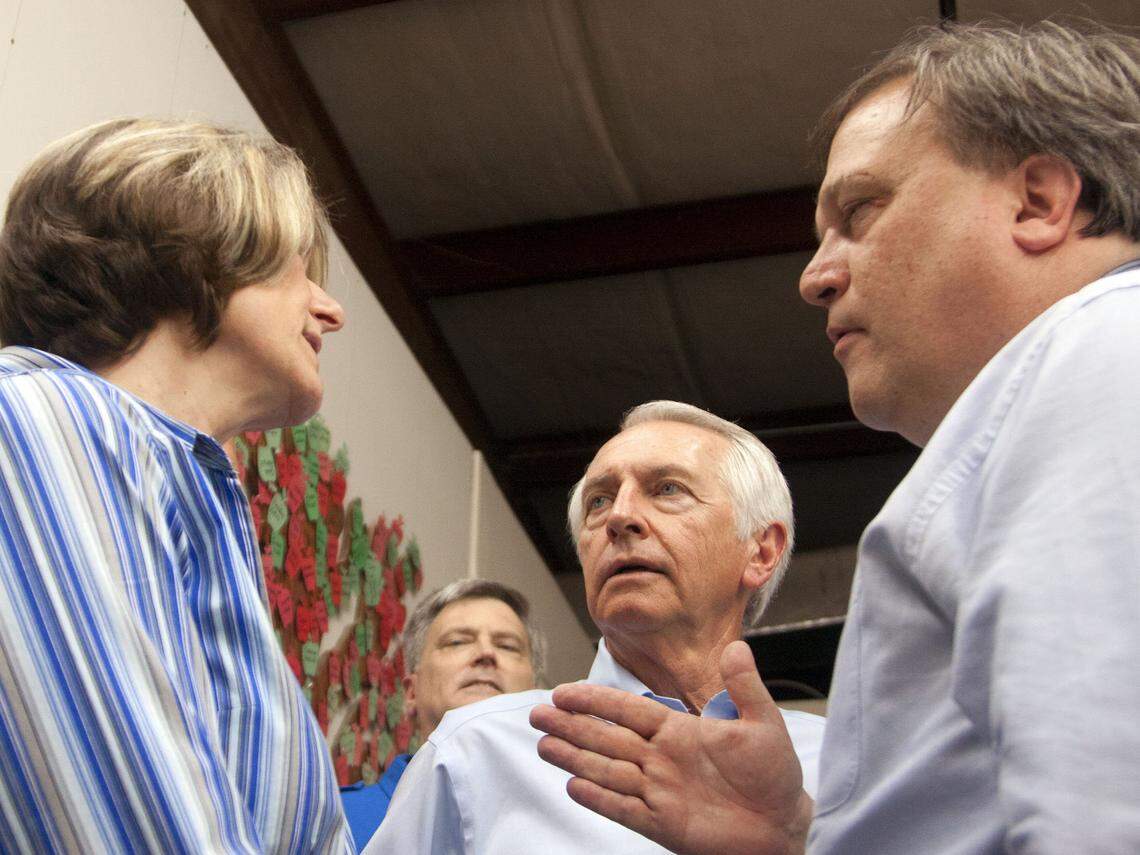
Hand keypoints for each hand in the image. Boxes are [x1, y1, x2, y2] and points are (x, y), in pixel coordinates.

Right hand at [529, 641, 811, 854]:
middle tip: (537, 714)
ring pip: (608, 772)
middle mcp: (662, 759)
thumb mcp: (763, 723)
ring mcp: (660, 791)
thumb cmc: (774, 773)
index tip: (564, 691)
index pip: (628, 710)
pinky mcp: (664, 824)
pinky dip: (600, 799)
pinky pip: (625, 809)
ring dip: (576, 759)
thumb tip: (737, 646)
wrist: (783, 823)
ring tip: (544, 746)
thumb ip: (745, 687)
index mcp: (679, 731)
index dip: (596, 701)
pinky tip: (574, 787)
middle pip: (608, 739)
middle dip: (573, 726)